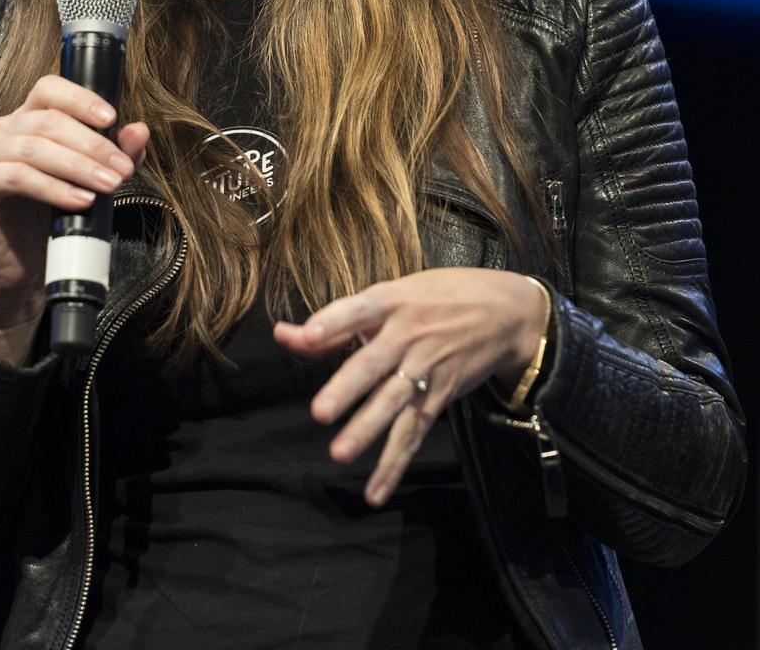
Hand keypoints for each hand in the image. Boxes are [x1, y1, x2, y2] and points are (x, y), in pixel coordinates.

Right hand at [0, 75, 148, 328]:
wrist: (22, 270)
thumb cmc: (54, 218)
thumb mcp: (92, 182)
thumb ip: (115, 155)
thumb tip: (139, 131)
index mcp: (28, 119)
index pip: (50, 89)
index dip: (80, 99)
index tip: (112, 119)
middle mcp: (2, 130)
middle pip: (48, 120)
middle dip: (92, 144)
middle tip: (122, 169)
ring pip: (33, 148)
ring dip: (77, 166)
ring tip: (108, 185)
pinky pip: (16, 177)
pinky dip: (52, 188)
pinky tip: (79, 201)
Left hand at [273, 269, 547, 507]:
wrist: (507, 313)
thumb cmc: (434, 298)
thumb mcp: (390, 296)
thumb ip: (334, 323)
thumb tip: (282, 334)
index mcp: (390, 301)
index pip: (357, 310)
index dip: (333, 322)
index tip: (309, 336)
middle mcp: (407, 334)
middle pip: (373, 363)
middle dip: (347, 388)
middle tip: (320, 412)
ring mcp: (425, 367)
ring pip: (393, 402)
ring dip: (367, 429)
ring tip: (339, 454)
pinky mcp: (439, 396)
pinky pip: (413, 432)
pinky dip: (394, 464)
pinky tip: (374, 492)